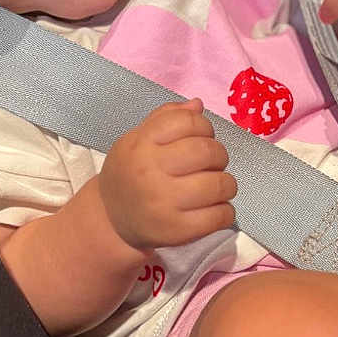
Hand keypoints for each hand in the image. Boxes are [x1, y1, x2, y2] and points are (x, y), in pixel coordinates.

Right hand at [99, 100, 236, 251]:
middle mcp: (151, 172)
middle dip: (219, 155)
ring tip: (216, 187)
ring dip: (226, 183)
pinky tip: (214, 208)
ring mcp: (165, 203)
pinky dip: (225, 211)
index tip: (201, 137)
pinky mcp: (178, 231)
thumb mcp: (137, 140)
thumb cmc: (130, 173)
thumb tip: (198, 105)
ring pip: (220, 184)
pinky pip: (220, 216)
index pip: (188, 121)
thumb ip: (165, 118)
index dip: (203, 126)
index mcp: (141, 145)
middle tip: (212, 164)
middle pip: (207, 151)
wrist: (111, 219)